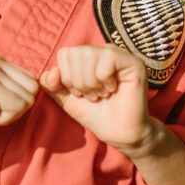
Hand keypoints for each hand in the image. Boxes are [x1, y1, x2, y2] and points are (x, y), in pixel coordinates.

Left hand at [39, 44, 153, 154]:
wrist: (118, 134)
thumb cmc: (95, 114)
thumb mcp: (66, 99)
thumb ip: (53, 85)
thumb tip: (51, 72)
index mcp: (87, 56)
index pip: (64, 53)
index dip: (67, 77)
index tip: (79, 93)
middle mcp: (102, 51)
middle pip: (76, 53)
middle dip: (79, 82)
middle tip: (92, 96)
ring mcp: (119, 54)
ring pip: (90, 54)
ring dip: (91, 82)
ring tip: (101, 94)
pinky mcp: (133, 62)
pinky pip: (107, 58)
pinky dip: (105, 79)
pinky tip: (112, 89)